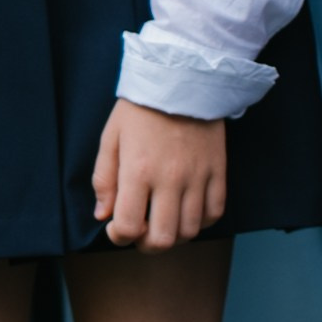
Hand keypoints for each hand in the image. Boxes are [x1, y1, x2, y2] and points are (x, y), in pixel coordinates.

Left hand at [91, 98, 226, 251]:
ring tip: (163, 222)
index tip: (116, 227)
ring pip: (190, 231)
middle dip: (146, 245)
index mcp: (138, 170)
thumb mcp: (111, 138)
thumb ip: (104, 179)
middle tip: (141, 232)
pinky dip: (201, 221)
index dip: (119, 236)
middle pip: (162, 239)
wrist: (182, 77)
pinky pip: (215, 212)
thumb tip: (103, 215)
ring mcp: (198, 176)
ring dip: (174, 235)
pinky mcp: (218, 170)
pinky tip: (187, 212)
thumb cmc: (141, 108)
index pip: (129, 227)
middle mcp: (170, 178)